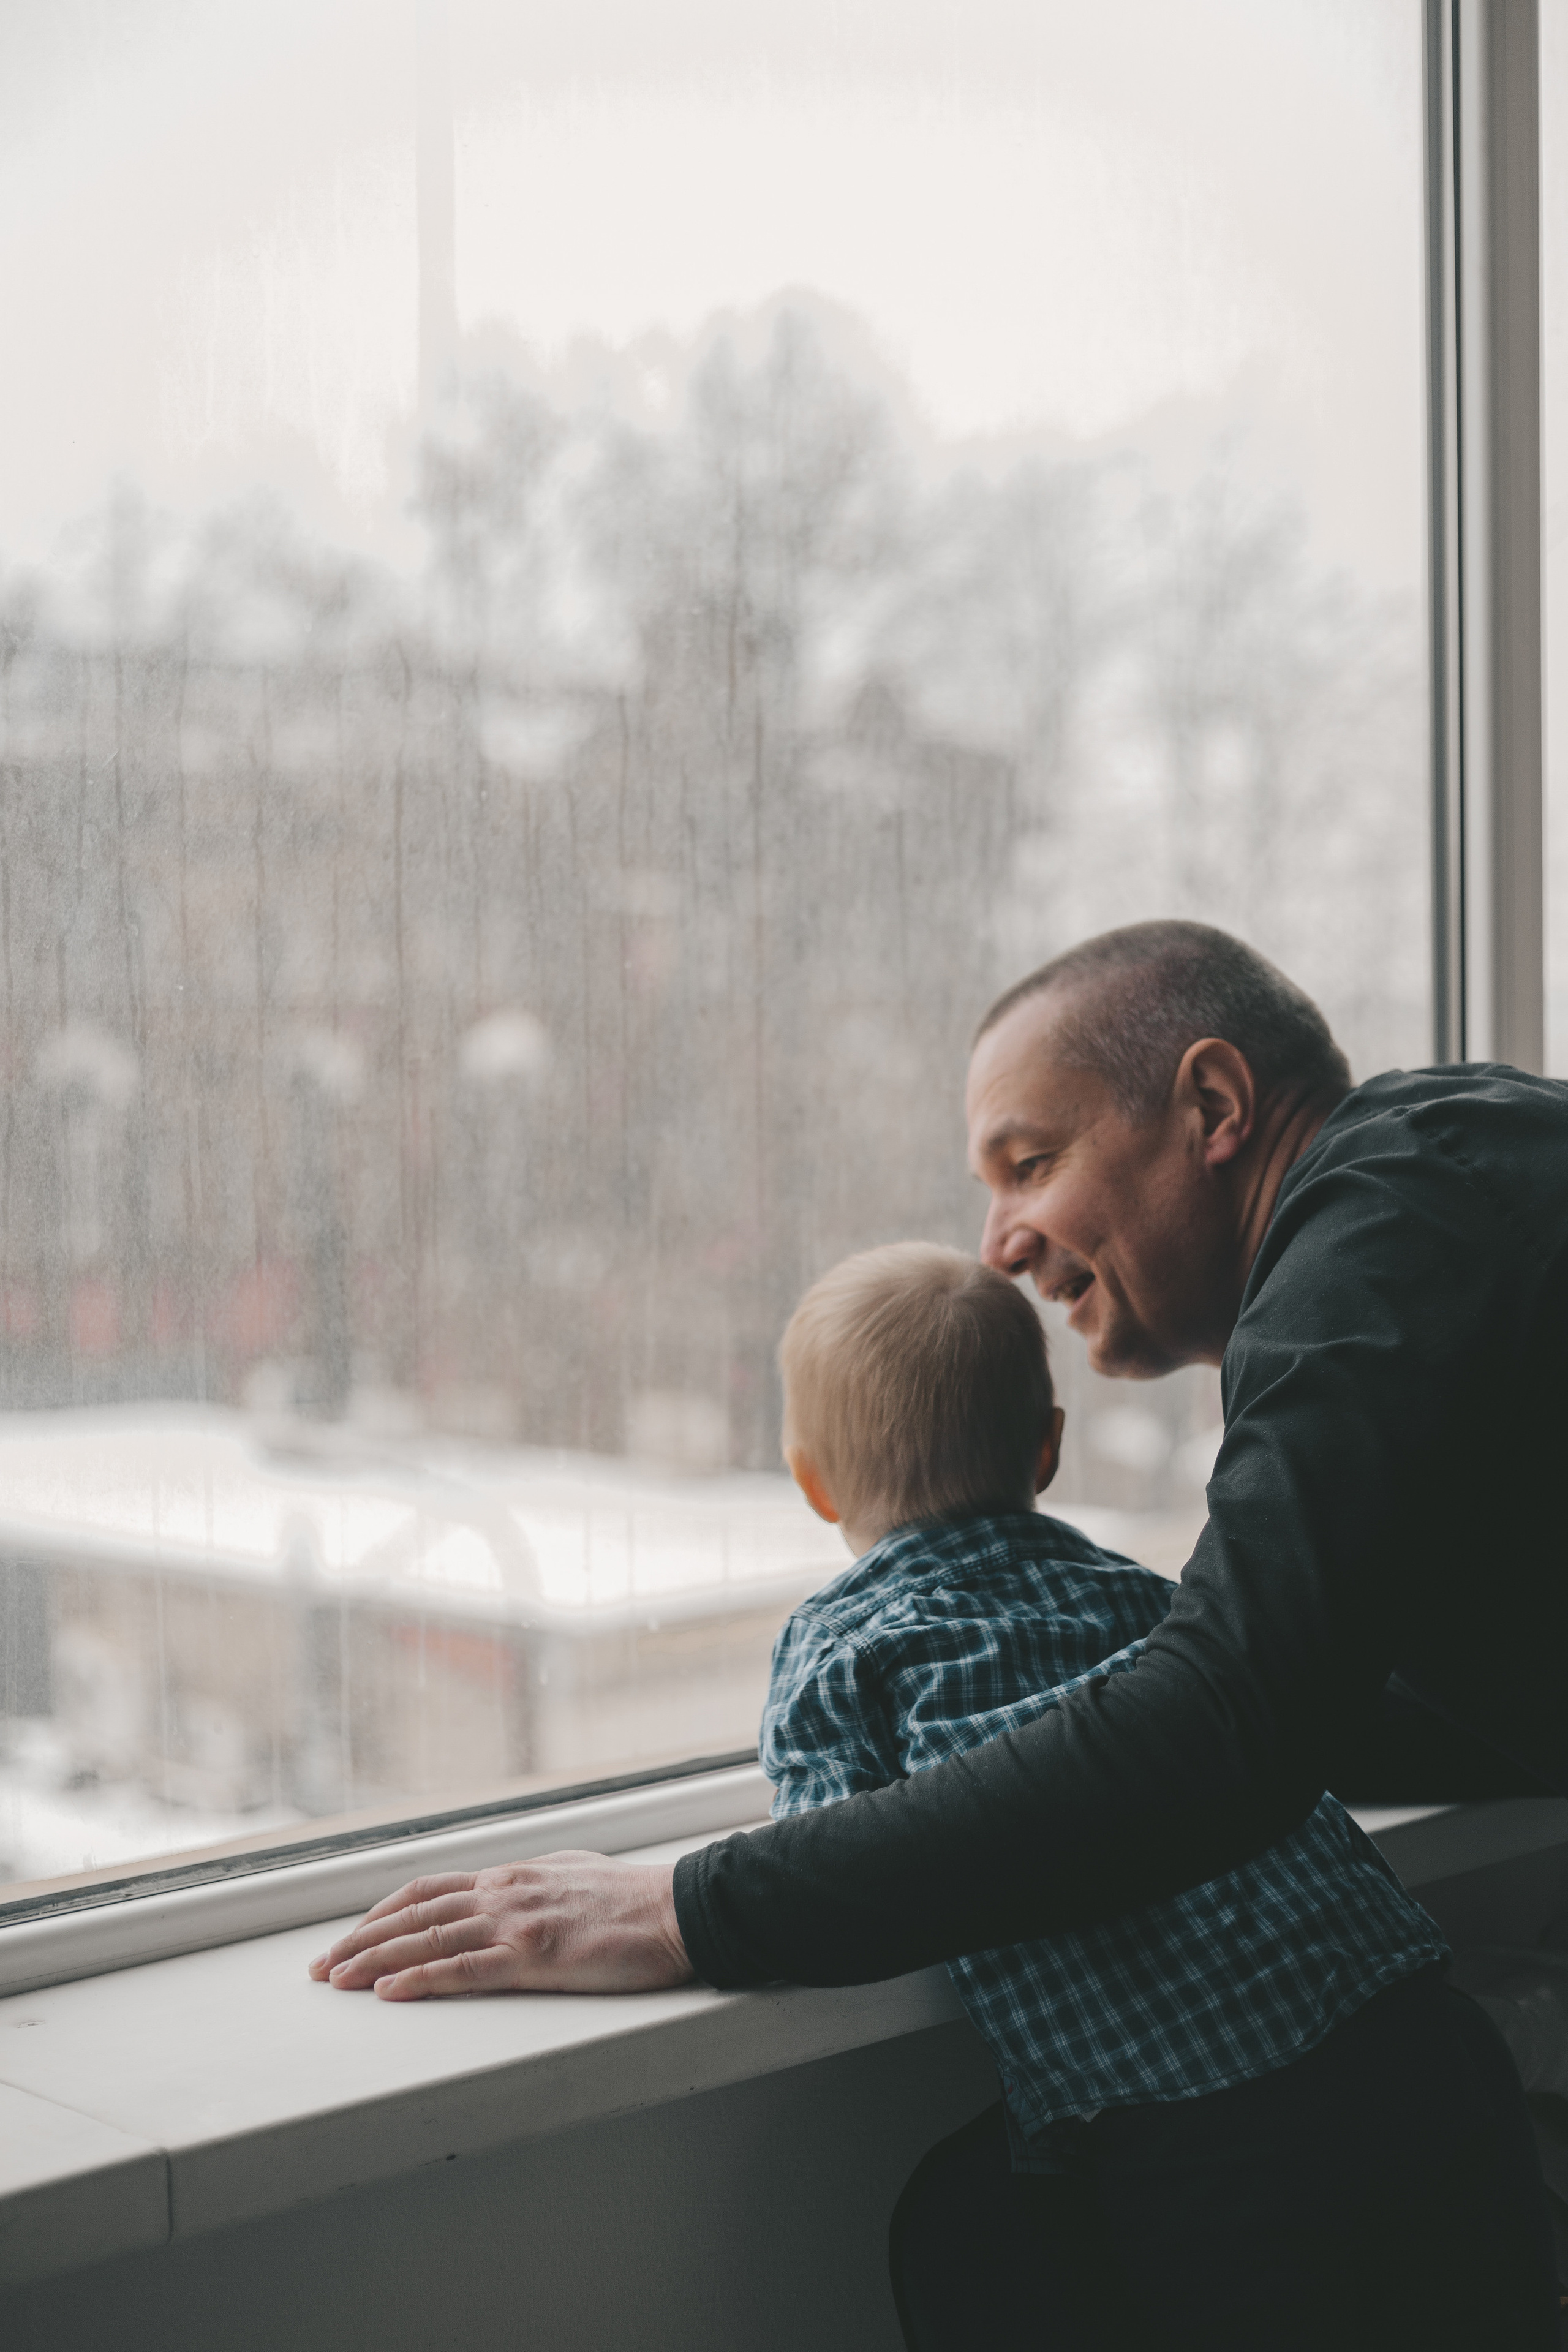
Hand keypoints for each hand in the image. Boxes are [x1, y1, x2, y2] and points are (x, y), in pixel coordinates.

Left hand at [306, 1850, 693, 1999]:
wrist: (677, 1909)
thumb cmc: (631, 1899)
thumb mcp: (568, 1877)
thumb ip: (529, 1886)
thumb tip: (503, 1893)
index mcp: (510, 1876)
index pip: (427, 1891)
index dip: (380, 1915)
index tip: (348, 1937)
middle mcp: (503, 1893)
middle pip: (413, 1915)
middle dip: (359, 1941)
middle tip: (319, 1968)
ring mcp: (517, 1923)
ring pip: (428, 1940)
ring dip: (373, 1962)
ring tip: (334, 1980)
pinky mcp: (535, 1957)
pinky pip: (465, 1970)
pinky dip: (421, 1980)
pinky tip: (390, 1992)